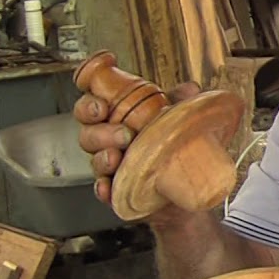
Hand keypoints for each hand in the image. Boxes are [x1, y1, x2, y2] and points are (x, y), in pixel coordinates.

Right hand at [74, 81, 200, 206]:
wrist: (186, 173)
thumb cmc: (170, 134)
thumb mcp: (177, 112)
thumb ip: (179, 99)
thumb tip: (190, 89)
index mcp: (113, 116)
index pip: (89, 107)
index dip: (90, 105)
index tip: (102, 106)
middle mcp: (107, 139)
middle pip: (88, 134)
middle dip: (101, 133)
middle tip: (124, 134)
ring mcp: (111, 164)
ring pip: (95, 160)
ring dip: (103, 158)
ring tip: (117, 157)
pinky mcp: (118, 188)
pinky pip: (103, 189)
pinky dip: (103, 189)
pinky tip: (108, 187)